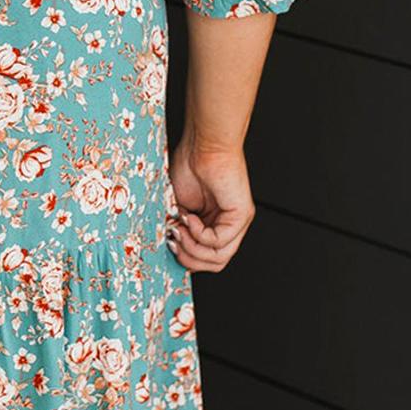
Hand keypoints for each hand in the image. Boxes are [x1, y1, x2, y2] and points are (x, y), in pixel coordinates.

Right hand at [167, 137, 255, 273]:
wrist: (202, 146)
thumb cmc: (190, 166)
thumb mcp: (177, 207)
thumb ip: (178, 229)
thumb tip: (170, 246)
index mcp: (215, 225)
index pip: (207, 259)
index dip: (186, 258)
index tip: (169, 242)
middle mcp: (230, 226)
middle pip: (215, 264)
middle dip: (189, 259)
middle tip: (173, 240)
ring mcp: (238, 223)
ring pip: (219, 258)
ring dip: (193, 249)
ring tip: (180, 230)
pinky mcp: (241, 215)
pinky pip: (219, 241)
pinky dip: (199, 233)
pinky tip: (190, 218)